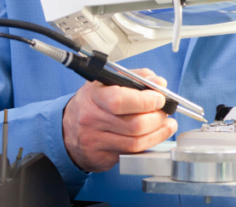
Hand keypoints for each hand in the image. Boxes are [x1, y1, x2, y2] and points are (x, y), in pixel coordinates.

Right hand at [62, 68, 177, 172]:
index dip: (145, 101)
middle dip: (157, 118)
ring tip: (167, 124)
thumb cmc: (94, 103)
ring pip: (135, 143)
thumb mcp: (109, 83)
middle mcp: (92, 120)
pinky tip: (154, 136)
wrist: (68, 130)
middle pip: (134, 125)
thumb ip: (137, 78)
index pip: (119, 101)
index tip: (159, 98)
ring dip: (158, 133)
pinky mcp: (101, 158)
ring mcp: (95, 142)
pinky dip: (148, 144)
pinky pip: (131, 154)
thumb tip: (159, 83)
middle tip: (165, 112)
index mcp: (94, 96)